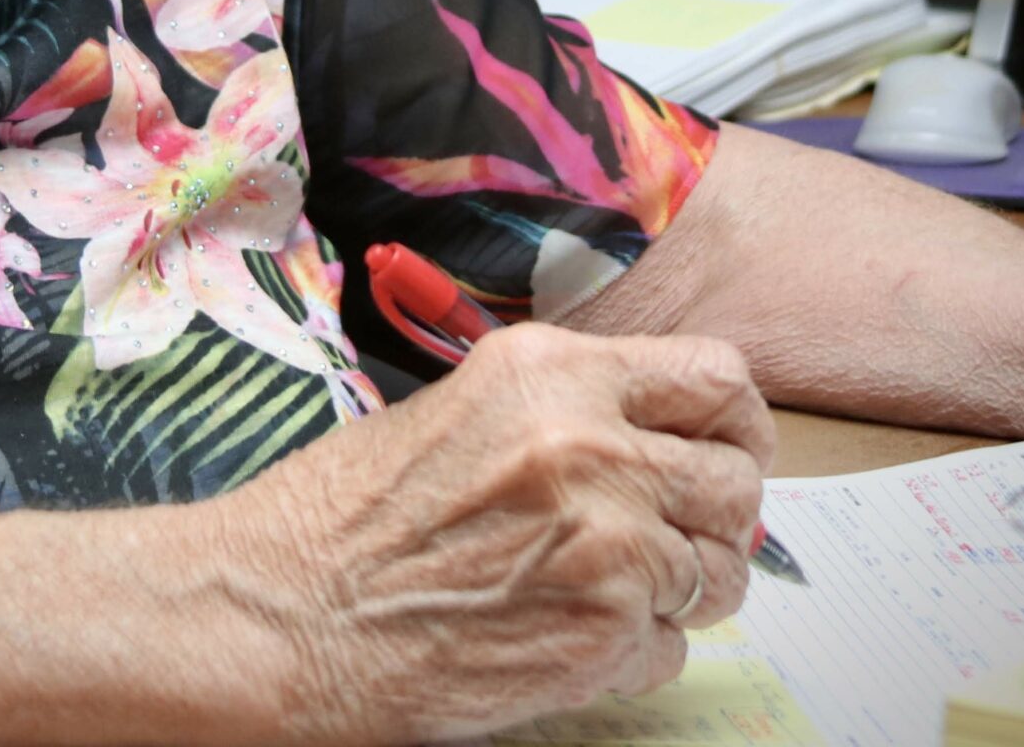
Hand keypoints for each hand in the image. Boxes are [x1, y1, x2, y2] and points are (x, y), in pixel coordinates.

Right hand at [214, 324, 774, 746]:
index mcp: (556, 372)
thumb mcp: (468, 409)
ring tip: (606, 593)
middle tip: (674, 536)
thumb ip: (571, 409)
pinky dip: (635, 652)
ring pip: (721, 573)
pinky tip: (565, 635)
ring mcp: (607, 542)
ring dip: (681, 590)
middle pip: (736, 480)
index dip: (734, 423)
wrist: (287, 611)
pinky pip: (676, 648)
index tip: (722, 449)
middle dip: (715, 516)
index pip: (718, 378)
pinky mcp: (602, 633)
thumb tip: (660, 438)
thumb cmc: (351, 517)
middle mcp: (593, 444)